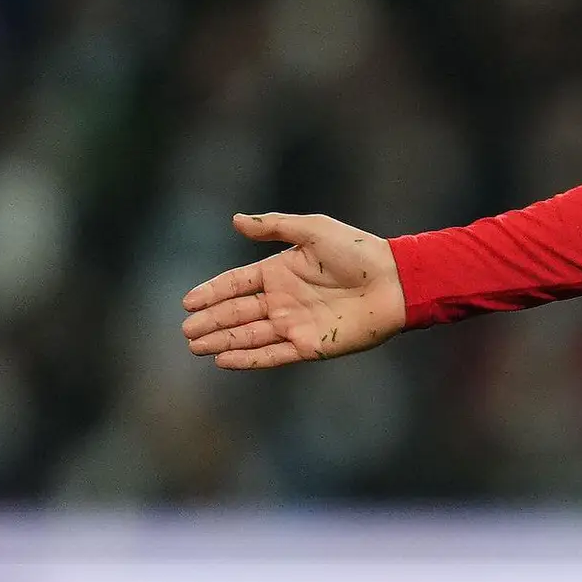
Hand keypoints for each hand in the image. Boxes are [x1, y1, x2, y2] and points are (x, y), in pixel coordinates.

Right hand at [183, 212, 406, 368]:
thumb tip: (235, 220)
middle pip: (237, 312)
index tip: (187, 301)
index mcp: (280, 272)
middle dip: (210, 322)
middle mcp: (284, 300)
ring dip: (222, 341)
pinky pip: (272, 354)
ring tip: (195, 346)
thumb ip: (274, 227)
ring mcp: (295, 325)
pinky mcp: (310, 346)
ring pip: (249, 335)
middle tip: (185, 331)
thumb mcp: (313, 230)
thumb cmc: (359, 252)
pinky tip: (224, 361)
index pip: (236, 284)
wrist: (395, 282)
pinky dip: (248, 359)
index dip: (212, 292)